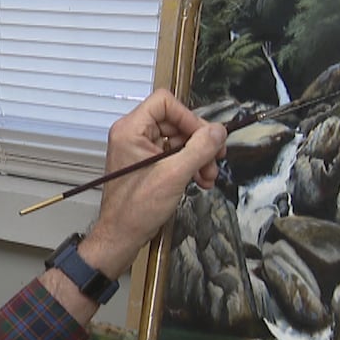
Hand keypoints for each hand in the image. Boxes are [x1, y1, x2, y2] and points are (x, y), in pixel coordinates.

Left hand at [81, 90, 226, 276]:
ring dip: (198, 156)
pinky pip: (173, 154)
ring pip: (178, 139)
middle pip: (175, 121)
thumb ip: (199, 149)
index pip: (165, 102)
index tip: (204, 137)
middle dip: (198, 141)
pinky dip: (189, 165)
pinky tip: (200, 180)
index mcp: (130, 130)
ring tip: (208, 175)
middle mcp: (132, 135)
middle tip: (214, 159)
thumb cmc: (135, 209)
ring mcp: (139, 150)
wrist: (121, 236)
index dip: (189, 117)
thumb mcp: (174, 175)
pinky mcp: (146, 164)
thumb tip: (218, 131)